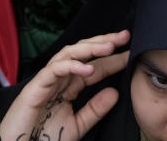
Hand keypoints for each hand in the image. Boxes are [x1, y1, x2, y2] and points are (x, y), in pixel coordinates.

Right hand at [0, 32, 129, 140]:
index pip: (94, 67)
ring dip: (90, 48)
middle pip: (82, 52)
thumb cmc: (44, 138)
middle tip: (124, 36)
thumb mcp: (78, 125)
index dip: (112, 59)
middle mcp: (59, 79)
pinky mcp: (36, 86)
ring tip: (110, 47)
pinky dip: (72, 66)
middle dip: (103, 42)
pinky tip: (88, 68)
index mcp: (68, 86)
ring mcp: (47, 80)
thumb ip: (95, 110)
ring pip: (69, 54)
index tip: (130, 53)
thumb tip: (115, 93)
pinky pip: (55, 69)